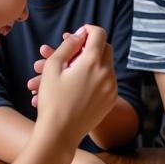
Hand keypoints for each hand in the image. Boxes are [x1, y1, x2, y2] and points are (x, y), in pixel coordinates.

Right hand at [32, 27, 117, 144]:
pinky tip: (78, 84)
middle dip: (90, 46)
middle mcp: (108, 73)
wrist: (59, 133)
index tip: (77, 34)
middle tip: (74, 51)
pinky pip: (106, 81)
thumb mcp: (53, 67)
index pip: (99, 34)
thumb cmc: (52, 99)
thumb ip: (68, 45)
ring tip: (71, 70)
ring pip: (105, 66)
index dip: (88, 30)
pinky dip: (95, 77)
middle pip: (105, 48)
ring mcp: (112, 87)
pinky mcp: (111, 100)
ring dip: (91, 63)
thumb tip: (80, 35)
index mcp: (93, 62)